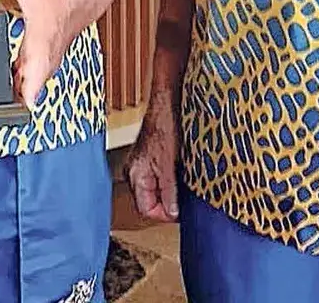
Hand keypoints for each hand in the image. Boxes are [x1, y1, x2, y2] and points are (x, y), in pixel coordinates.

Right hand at [126, 83, 183, 221]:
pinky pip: (159, 179)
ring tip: (183, 179)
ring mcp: (141, 165)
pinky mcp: (150, 159)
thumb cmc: (164, 127)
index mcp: (134, 175)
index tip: (180, 211)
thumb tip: (173, 214)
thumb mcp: (168, 165)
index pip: (146, 210)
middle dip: (168, 201)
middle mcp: (134, 172)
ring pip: (156, 190)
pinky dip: (171, 180)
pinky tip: (180, 171)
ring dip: (171, 190)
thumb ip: (169, 191)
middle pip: (150, 201)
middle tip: (184, 195)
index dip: (164, 214)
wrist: (166, 103)